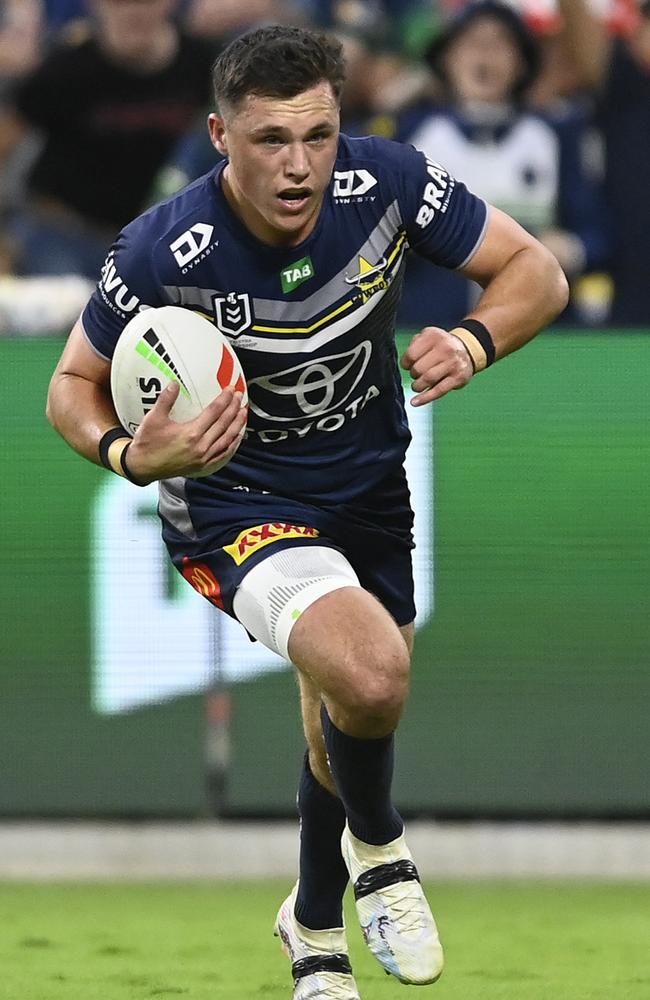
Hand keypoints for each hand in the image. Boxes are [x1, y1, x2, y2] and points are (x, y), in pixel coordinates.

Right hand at [126, 383, 247, 483]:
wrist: (142, 467)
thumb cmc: (147, 443)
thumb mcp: (153, 418)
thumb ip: (166, 399)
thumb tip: (174, 383)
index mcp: (191, 433)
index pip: (214, 412)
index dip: (224, 399)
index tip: (231, 389)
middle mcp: (201, 446)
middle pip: (224, 424)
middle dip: (234, 408)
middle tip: (240, 396)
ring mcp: (203, 458)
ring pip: (227, 439)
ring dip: (237, 425)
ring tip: (243, 413)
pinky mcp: (202, 466)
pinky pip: (222, 454)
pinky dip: (232, 444)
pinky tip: (237, 437)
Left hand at [400, 326, 473, 405]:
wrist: (467, 350)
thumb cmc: (441, 346)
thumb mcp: (428, 337)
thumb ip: (414, 345)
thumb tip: (405, 362)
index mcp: (433, 336)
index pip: (411, 354)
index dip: (405, 363)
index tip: (407, 366)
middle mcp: (445, 348)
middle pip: (419, 368)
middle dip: (413, 375)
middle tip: (415, 375)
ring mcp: (452, 363)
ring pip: (428, 379)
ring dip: (418, 386)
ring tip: (417, 386)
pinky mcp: (458, 378)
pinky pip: (438, 391)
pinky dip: (425, 398)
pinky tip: (415, 402)